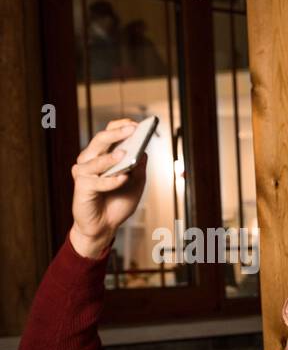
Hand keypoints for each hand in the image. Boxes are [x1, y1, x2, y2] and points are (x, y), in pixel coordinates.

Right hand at [69, 119, 149, 258]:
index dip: (120, 127)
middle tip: (132, 129)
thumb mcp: (136, 183)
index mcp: (102, 156)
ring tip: (125, 153)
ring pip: (96, 160)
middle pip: (100, 141)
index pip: (108, 134)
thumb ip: (138, 167)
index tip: (136, 123)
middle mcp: (90, 160)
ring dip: (111, 157)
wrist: (104, 226)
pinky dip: (112, 180)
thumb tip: (143, 151)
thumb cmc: (118, 202)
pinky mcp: (81, 188)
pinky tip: (123, 178)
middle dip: (116, 134)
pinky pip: (97, 181)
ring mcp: (84, 173)